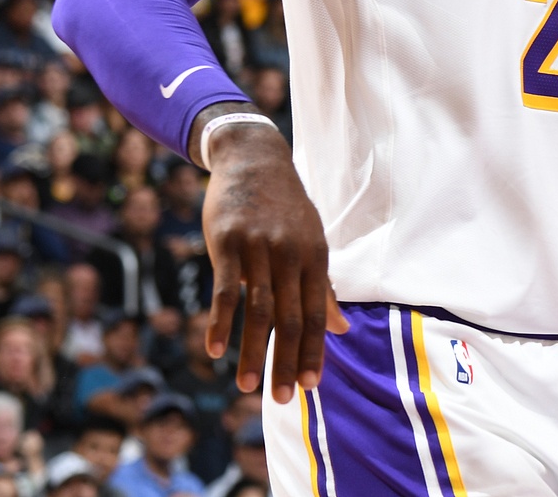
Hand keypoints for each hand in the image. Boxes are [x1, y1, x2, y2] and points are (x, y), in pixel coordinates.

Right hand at [202, 122, 349, 402]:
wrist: (254, 158)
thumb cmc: (285, 207)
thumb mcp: (311, 241)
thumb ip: (322, 287)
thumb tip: (341, 328)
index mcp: (315, 257)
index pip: (317, 313)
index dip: (315, 350)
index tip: (311, 386)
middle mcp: (291, 255)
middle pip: (290, 318)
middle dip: (287, 362)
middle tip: (283, 399)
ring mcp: (259, 248)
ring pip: (258, 310)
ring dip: (252, 351)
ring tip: (247, 387)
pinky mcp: (228, 242)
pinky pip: (225, 289)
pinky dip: (221, 322)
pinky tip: (215, 349)